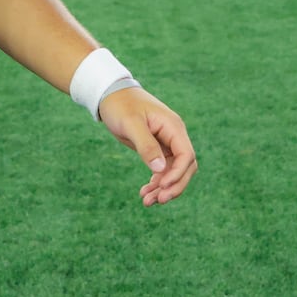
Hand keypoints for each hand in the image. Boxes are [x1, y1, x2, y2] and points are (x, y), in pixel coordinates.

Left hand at [98, 86, 196, 206]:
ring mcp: (166, 143)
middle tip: (158, 201)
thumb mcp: (131, 124)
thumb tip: (160, 169)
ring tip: (147, 202)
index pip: (186, 155)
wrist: (110, 95)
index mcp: (173, 127)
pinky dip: (156, 182)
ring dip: (163, 188)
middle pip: (185, 167)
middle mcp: (174, 136)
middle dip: (174, 186)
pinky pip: (163, 169)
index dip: (178, 174)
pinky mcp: (157, 148)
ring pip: (173, 171)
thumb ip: (146, 145)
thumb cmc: (120, 105)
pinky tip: (145, 193)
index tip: (162, 186)